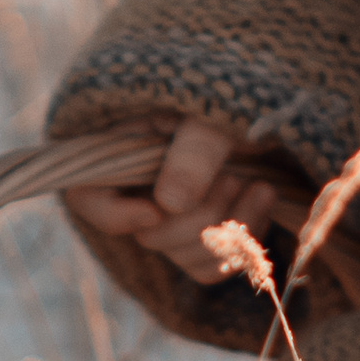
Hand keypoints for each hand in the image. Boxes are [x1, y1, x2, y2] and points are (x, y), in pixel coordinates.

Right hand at [61, 116, 280, 285]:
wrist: (271, 100)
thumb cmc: (233, 94)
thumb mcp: (211, 111)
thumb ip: (193, 149)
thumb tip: (169, 205)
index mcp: (121, 147)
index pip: (88, 197)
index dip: (117, 214)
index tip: (156, 210)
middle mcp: (140, 186)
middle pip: (151, 234)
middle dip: (199, 214)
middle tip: (234, 178)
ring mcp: (173, 214)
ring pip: (184, 256)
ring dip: (228, 229)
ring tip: (260, 186)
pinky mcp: (203, 233)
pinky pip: (210, 266)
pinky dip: (239, 244)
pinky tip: (262, 204)